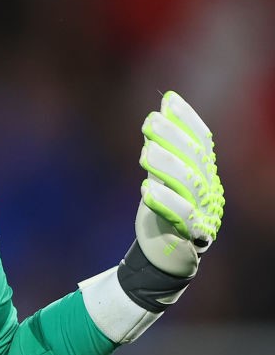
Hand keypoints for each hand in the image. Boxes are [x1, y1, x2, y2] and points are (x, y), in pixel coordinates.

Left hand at [120, 91, 224, 309]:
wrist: (164, 254)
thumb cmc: (163, 210)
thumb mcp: (162, 176)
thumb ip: (162, 148)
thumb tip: (159, 111)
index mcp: (204, 173)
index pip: (203, 141)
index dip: (188, 119)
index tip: (169, 100)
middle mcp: (209, 189)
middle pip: (196, 159)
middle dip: (174, 137)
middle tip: (149, 122)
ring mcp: (204, 212)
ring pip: (190, 185)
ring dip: (167, 165)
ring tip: (144, 153)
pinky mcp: (192, 234)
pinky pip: (182, 216)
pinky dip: (164, 201)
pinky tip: (145, 189)